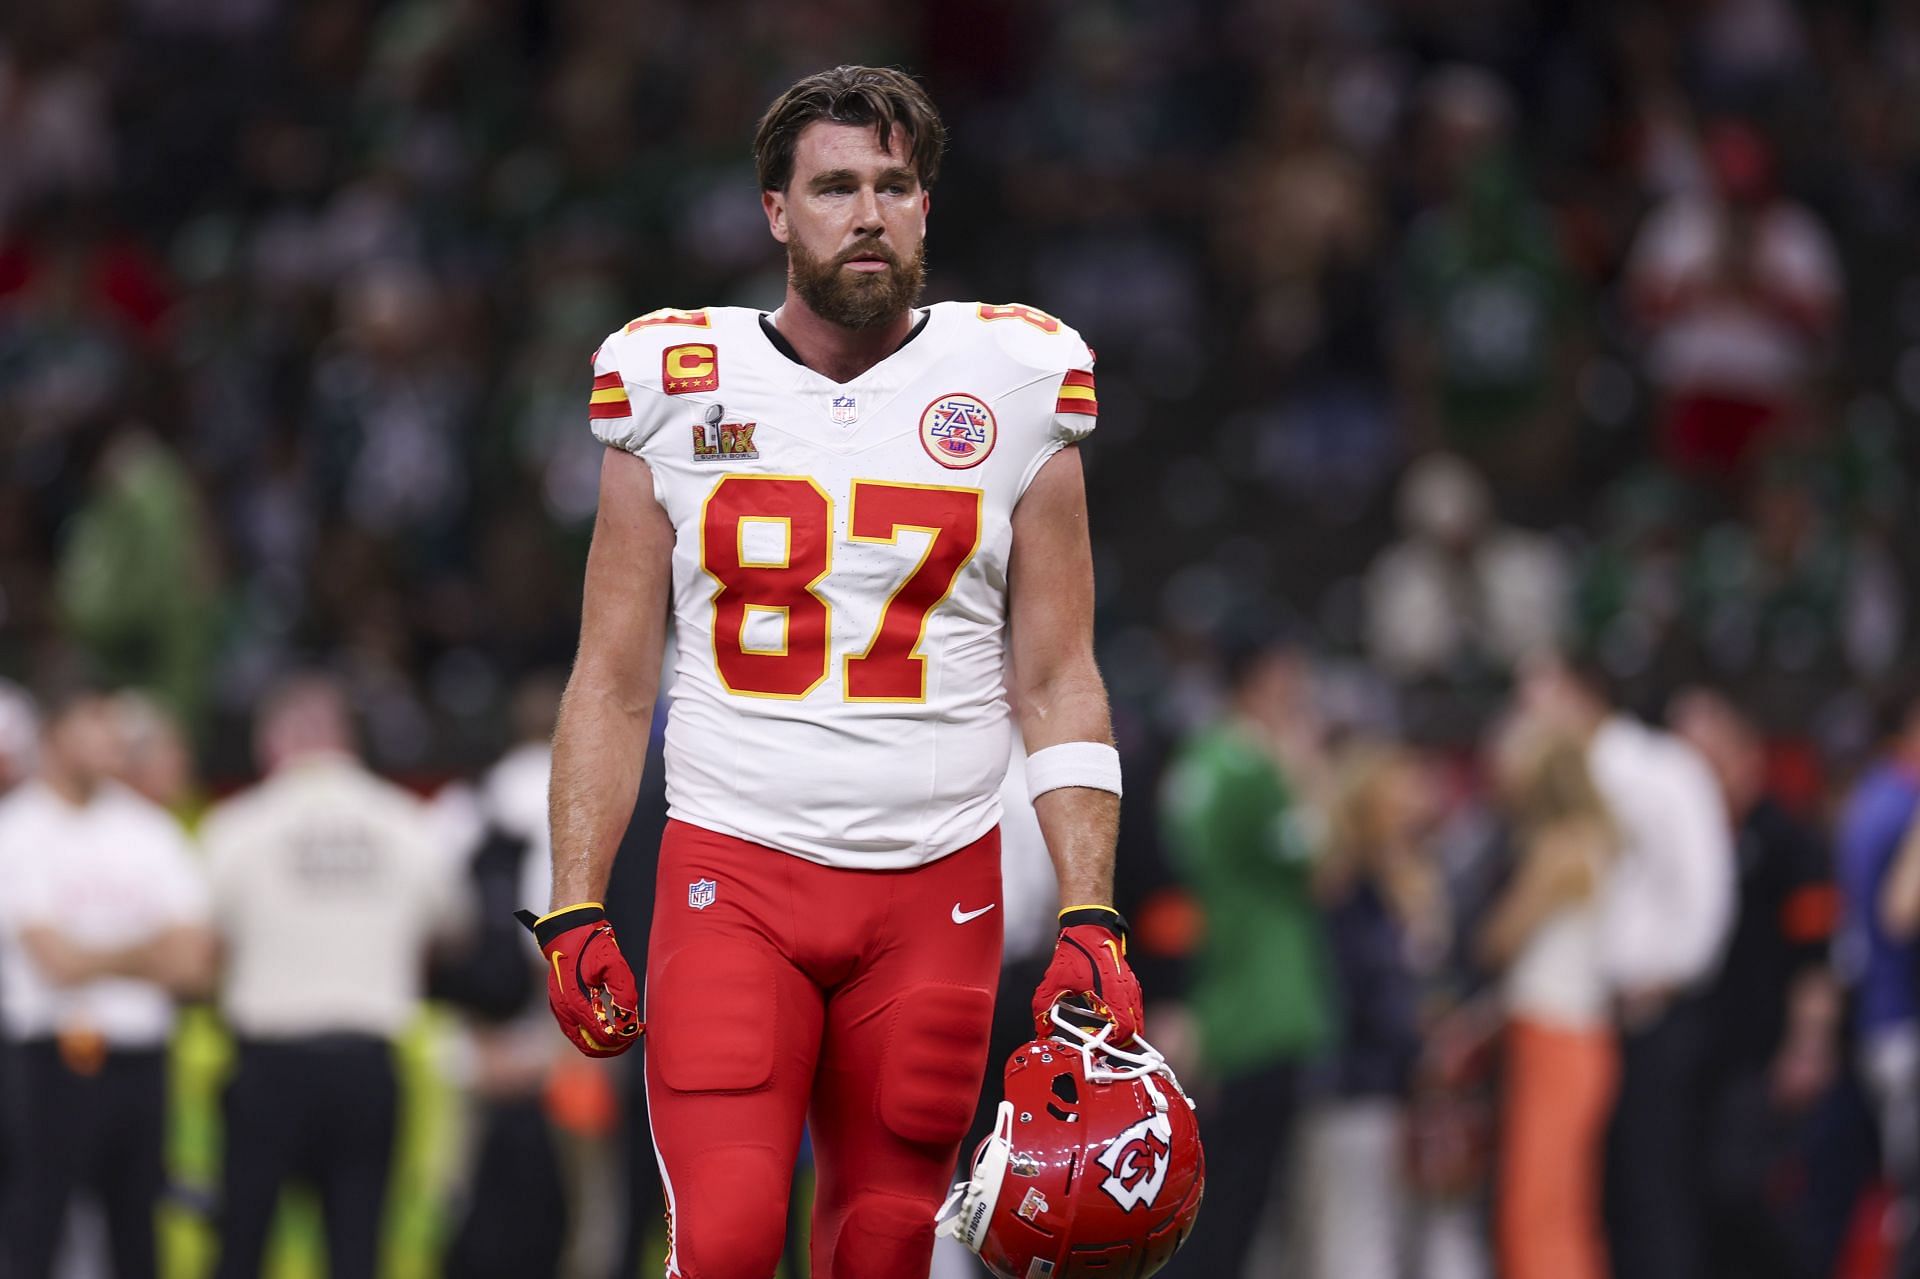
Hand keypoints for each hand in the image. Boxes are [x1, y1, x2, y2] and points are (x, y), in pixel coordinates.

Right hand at [515, 904, 641, 1057]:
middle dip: (613, 1047)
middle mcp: (564, 1010)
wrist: (568, 931)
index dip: (622, 1039)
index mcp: (576, 1001)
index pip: (601, 1035)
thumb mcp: (614, 964)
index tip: (638, 1031)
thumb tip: (630, 1018)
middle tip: (631, 1039)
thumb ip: (623, 992)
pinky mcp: (559, 1005)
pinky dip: (591, 1035)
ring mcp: (559, 1009)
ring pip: (580, 1041)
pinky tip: (607, 1026)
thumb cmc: (591, 945)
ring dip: (602, 1044)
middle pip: (589, 1046)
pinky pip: (575, 1031)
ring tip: (622, 1035)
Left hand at [1032, 906, 1143, 1042]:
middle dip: (1119, 1042)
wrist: (1090, 927)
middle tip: (1100, 1044)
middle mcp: (1127, 993)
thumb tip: (1041, 1027)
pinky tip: (1105, 1016)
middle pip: (1135, 1030)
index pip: (1124, 1031)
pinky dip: (1124, 1017)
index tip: (1095, 1045)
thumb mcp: (1055, 980)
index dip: (1111, 1043)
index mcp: (1113, 995)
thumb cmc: (1077, 951)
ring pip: (1136, 1019)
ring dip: (1122, 1030)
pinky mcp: (1130, 984)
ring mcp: (1131, 988)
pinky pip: (1133, 1008)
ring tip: (1102, 1032)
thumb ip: (1044, 1006)